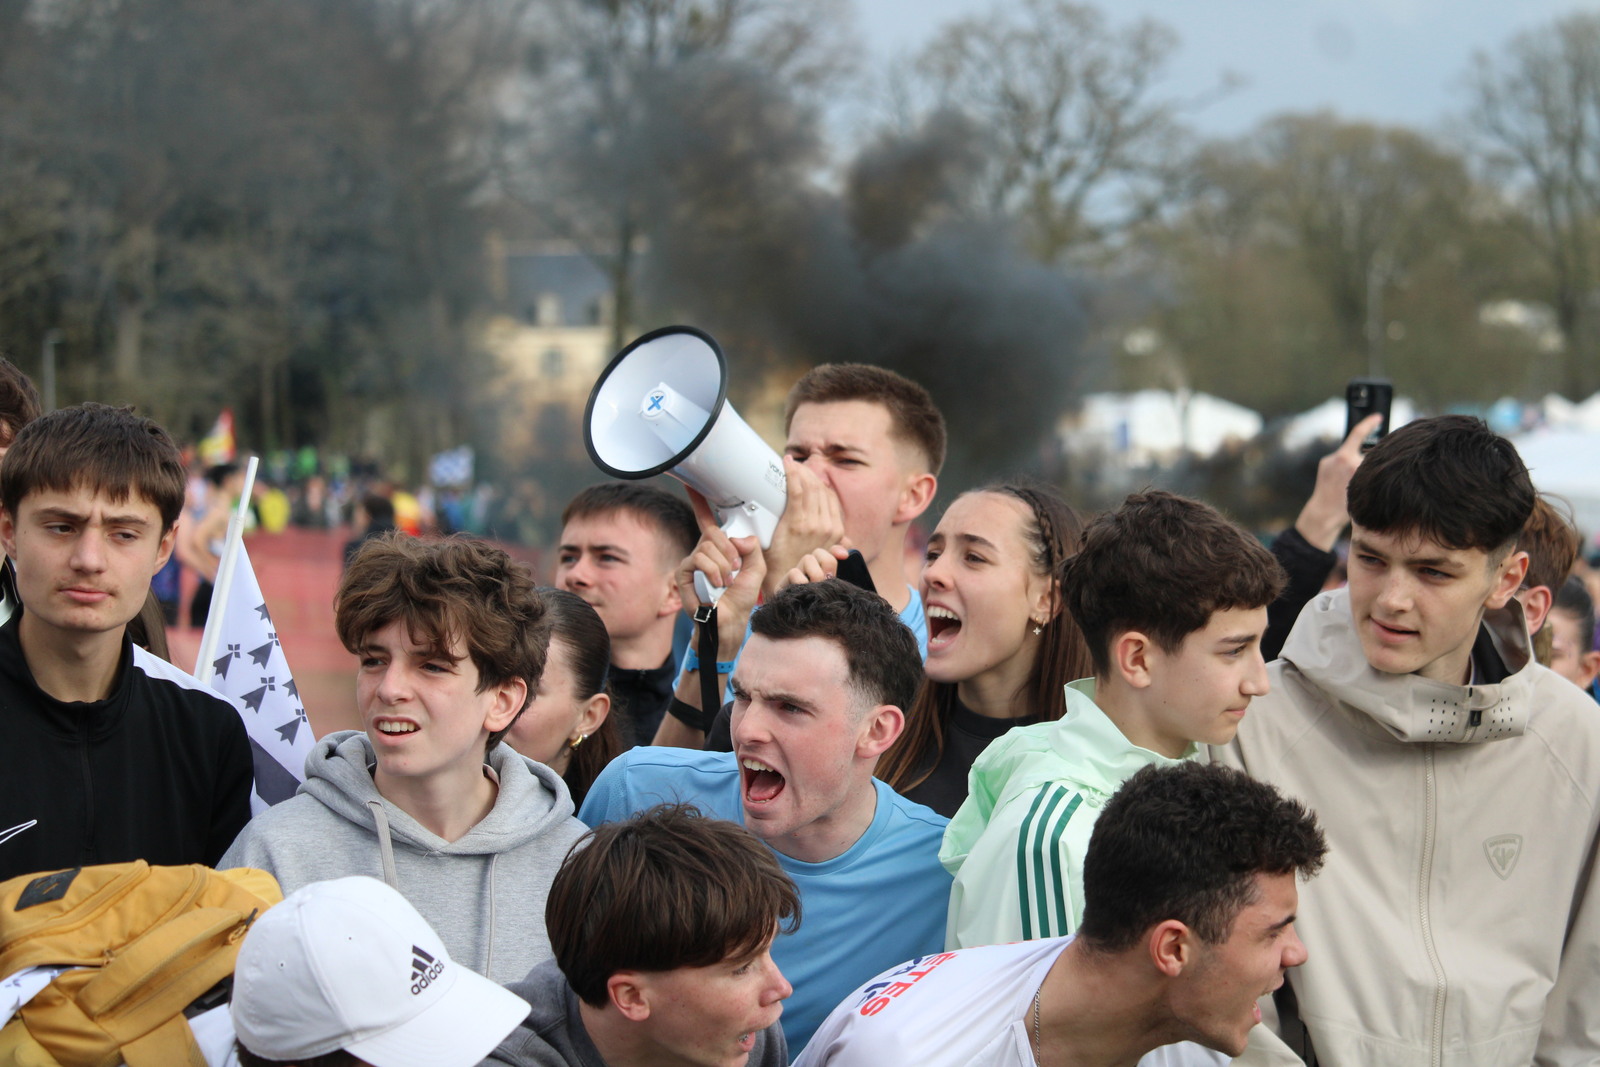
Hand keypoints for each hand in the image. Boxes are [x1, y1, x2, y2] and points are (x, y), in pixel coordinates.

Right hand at [677, 490, 766, 658]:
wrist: (731, 621)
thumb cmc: (742, 598)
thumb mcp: (756, 567)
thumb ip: (751, 547)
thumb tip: (736, 538)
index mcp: (721, 547)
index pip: (708, 519)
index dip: (700, 501)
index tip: (691, 483)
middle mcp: (704, 551)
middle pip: (713, 532)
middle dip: (730, 550)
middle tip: (736, 567)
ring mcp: (693, 561)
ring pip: (708, 546)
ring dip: (724, 565)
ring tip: (727, 581)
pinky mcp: (684, 572)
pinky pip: (699, 558)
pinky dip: (713, 570)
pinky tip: (717, 583)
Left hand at [760, 457, 844, 598]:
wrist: (785, 581)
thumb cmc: (799, 568)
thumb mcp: (825, 557)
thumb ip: (836, 547)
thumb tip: (847, 545)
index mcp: (835, 531)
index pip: (831, 497)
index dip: (820, 483)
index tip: (809, 474)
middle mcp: (827, 526)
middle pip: (820, 489)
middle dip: (809, 473)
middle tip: (797, 465)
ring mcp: (812, 524)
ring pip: (810, 487)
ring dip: (800, 471)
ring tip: (791, 464)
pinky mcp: (795, 523)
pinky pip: (796, 492)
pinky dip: (792, 475)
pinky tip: (787, 465)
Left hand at [1295, 414, 1381, 550]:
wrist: (1324, 513)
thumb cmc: (1346, 504)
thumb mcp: (1362, 483)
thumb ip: (1365, 466)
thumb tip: (1370, 455)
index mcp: (1349, 462)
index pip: (1360, 435)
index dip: (1369, 423)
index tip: (1377, 416)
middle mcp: (1339, 458)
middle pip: (1359, 448)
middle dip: (1366, 455)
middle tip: (1369, 465)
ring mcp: (1329, 460)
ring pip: (1349, 454)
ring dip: (1354, 462)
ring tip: (1352, 479)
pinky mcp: (1324, 463)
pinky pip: (1340, 459)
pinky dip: (1345, 465)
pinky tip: (1344, 478)